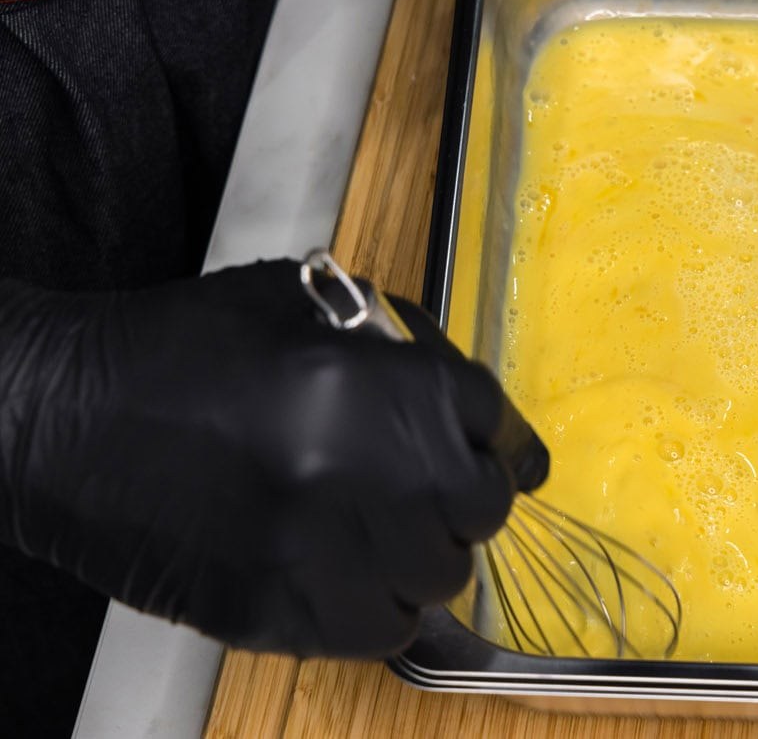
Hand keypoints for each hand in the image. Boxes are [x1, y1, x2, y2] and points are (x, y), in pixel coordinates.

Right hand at [0, 260, 546, 656]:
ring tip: (386, 530)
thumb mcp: (302, 304)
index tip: (515, 459)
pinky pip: (378, 630)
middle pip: (478, 506)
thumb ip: (397, 347)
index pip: (494, 424)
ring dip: (425, 554)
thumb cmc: (184, 347)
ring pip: (437, 578)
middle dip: (466, 496)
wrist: (65, 419)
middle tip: (435, 489)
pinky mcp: (272, 610)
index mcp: (376, 383)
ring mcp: (317, 549)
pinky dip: (381, 604)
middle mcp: (361, 470)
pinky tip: (350, 571)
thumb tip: (466, 402)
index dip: (508, 441)